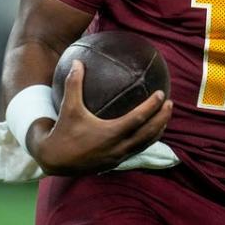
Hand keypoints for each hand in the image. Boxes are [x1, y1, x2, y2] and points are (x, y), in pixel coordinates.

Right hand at [27, 60, 172, 175]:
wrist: (53, 161)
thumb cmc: (62, 132)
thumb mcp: (68, 107)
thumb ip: (74, 84)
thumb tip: (77, 62)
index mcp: (111, 134)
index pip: (139, 118)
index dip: (152, 106)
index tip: (162, 94)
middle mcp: (118, 147)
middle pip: (149, 133)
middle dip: (162, 118)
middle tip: (171, 103)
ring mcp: (118, 157)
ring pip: (145, 144)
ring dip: (158, 130)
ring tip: (165, 117)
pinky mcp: (115, 162)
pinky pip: (137, 150)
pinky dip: (146, 140)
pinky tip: (148, 130)